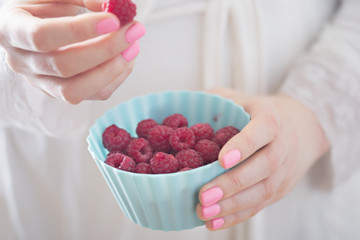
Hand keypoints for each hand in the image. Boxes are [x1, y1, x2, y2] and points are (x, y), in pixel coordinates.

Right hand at [0, 0, 144, 103]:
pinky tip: (126, 59)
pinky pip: (92, 95)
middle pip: (64, 66)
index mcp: (11, 30)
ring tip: (133, 47)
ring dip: (112, 70)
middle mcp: (22, 62)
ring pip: (76, 91)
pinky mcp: (62, 92)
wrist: (31, 24)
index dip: (79, 30)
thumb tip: (117, 9)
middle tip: (133, 30)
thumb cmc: (42, 4)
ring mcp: (41, 82)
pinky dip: (114, 78)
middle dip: (105, 49)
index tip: (113, 19)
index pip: (41, 37)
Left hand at [196, 88, 329, 229]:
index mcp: (271, 118)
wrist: (300, 127)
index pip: (262, 131)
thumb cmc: (257, 112)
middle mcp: (282, 145)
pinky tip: (214, 222)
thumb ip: (215, 99)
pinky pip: (260, 205)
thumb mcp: (239, 98)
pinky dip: (237, 216)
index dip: (243, 145)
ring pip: (263, 192)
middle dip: (233, 184)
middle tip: (204, 196)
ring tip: (204, 212)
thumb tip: (182, 107)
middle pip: (263, 167)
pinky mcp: (280, 189)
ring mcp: (284, 170)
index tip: (221, 160)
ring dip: (232, 206)